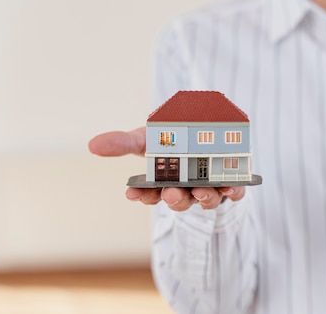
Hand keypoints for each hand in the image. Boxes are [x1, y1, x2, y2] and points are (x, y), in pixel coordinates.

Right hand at [88, 127, 244, 210]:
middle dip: (174, 198)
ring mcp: (209, 188)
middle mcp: (186, 190)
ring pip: (206, 200)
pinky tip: (230, 186)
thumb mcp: (146, 137)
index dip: (142, 195)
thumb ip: (123, 143)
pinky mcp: (231, 184)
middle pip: (179, 200)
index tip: (132, 192)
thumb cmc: (170, 137)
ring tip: (201, 190)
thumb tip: (92, 145)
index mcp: (163, 183)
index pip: (150, 194)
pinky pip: (234, 192)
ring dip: (202, 197)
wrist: (203, 125)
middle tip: (170, 193)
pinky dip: (233, 191)